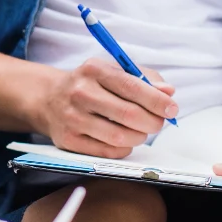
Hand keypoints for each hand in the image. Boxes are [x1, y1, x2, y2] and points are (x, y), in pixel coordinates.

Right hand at [35, 57, 176, 156]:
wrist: (48, 99)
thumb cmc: (90, 85)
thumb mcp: (113, 72)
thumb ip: (144, 79)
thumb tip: (168, 92)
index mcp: (94, 70)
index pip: (133, 86)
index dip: (157, 101)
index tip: (172, 109)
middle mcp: (81, 92)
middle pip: (129, 114)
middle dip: (152, 122)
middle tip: (159, 123)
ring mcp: (72, 118)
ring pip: (120, 137)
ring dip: (139, 137)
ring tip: (141, 131)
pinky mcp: (68, 140)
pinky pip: (108, 151)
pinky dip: (124, 149)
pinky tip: (124, 140)